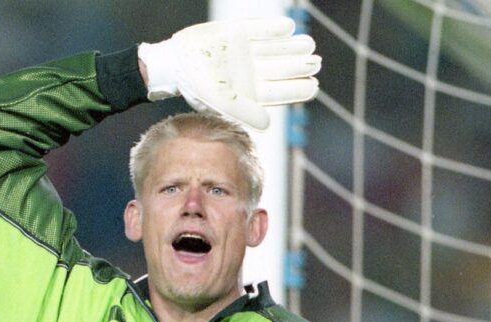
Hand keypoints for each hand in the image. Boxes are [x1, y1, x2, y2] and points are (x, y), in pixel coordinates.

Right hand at [138, 17, 320, 129]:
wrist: (175, 63)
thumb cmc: (197, 87)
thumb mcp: (221, 103)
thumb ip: (245, 111)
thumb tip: (268, 124)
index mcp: (253, 91)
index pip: (282, 91)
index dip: (299, 88)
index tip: (313, 85)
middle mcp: (254, 71)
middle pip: (284, 68)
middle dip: (301, 65)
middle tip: (316, 62)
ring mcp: (248, 50)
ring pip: (277, 48)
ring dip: (293, 46)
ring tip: (307, 44)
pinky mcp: (239, 31)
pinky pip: (262, 29)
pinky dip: (274, 28)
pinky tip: (287, 28)